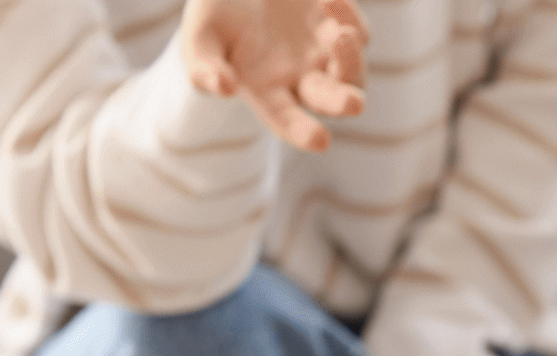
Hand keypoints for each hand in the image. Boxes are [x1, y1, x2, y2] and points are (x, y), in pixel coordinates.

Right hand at [180, 0, 367, 151]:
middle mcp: (302, 78)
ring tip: (341, 34)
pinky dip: (349, 17)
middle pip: (330, 101)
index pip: (287, 120)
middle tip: (353, 103)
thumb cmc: (215, 13)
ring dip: (351, 58)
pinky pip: (357, 30)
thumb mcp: (200, 38)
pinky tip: (331, 1)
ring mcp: (324, 53)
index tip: (320, 141)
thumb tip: (226, 89)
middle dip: (341, 103)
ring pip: (353, 70)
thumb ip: (204, 67)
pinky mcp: (338, 24)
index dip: (303, 132)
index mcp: (267, 91)